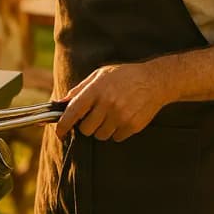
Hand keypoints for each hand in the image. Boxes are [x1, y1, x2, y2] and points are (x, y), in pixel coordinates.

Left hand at [54, 62, 173, 141]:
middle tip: (94, 117)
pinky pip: (116, 138)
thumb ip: (80, 90)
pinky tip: (122, 118)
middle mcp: (107, 104)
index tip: (59, 133)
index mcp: (96, 90)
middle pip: (86, 129)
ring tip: (110, 115)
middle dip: (86, 126)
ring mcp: (121, 116)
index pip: (73, 112)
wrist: (154, 81)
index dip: (63, 125)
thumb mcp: (100, 75)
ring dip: (101, 129)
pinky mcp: (132, 126)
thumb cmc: (124, 76)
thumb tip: (62, 103)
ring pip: (100, 135)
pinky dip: (116, 132)